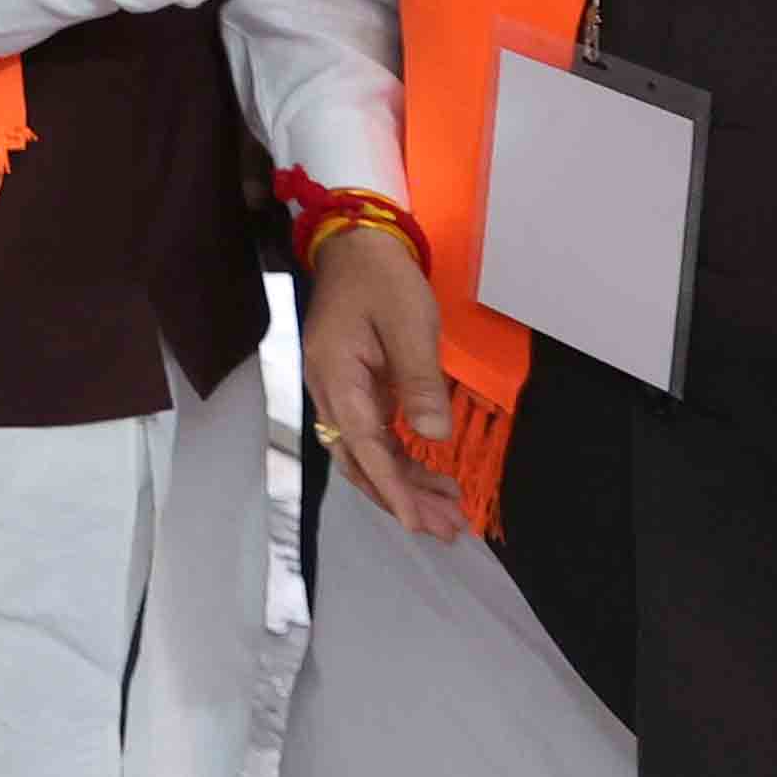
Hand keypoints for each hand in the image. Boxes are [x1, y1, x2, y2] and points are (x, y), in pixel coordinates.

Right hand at [302, 222, 466, 539]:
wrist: (356, 245)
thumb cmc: (383, 280)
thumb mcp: (409, 325)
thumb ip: (419, 382)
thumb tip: (433, 439)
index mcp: (336, 376)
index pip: (364, 446)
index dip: (392, 488)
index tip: (418, 523)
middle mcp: (328, 391)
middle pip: (359, 460)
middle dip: (400, 498)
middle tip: (447, 530)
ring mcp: (338, 391)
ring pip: (366, 453)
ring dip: (403, 485)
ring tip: (448, 513)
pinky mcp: (354, 387)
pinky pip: (374, 436)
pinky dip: (401, 462)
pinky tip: (432, 476)